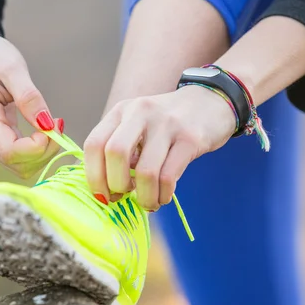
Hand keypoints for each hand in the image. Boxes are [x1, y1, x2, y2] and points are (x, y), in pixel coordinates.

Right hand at [0, 32, 62, 177]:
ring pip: (18, 166)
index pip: (11, 152)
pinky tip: (42, 131)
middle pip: (16, 164)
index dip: (38, 147)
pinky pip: (16, 158)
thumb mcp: (13, 68)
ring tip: (51, 127)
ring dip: (41, 153)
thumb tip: (47, 125)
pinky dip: (34, 150)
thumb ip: (29, 97)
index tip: (54, 125)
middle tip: (57, 126)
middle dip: (44, 151)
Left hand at [84, 86, 235, 210]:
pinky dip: (162, 195)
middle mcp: (141, 112)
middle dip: (116, 185)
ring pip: (145, 171)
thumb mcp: (137, 124)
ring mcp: (167, 124)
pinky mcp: (190, 139)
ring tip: (148, 202)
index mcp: (121, 111)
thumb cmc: (166, 123)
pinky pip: (168, 177)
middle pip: (115, 153)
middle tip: (123, 197)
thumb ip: (120, 149)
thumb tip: (105, 190)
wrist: (211, 101)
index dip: (93, 176)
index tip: (102, 195)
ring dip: (144, 197)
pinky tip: (163, 197)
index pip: (94, 144)